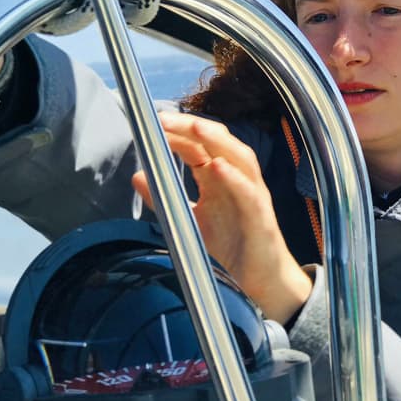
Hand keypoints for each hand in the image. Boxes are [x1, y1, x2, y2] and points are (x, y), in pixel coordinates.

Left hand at [132, 112, 311, 323]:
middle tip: (164, 120)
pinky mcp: (261, 217)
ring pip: (240, 157)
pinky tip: (217, 166)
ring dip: (217, 141)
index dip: (178, 133)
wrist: (261, 281)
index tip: (153, 124)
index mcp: (220, 178)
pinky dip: (234, 177)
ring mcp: (252, 195)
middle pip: (218, 143)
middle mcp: (238, 180)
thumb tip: (138, 176)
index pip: (199, 145)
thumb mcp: (190, 220)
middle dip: (192, 127)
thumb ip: (166, 198)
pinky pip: (249, 192)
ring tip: (195, 127)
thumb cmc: (232, 247)